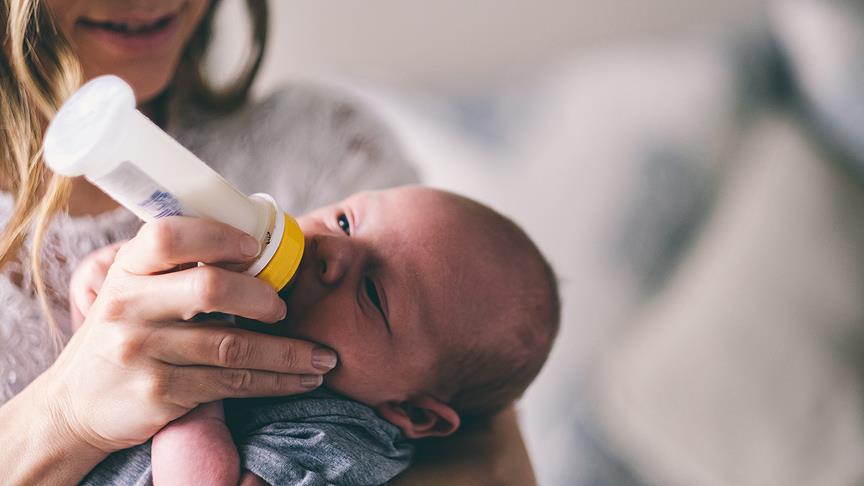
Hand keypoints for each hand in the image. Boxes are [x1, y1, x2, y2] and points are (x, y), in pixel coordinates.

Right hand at [43, 217, 336, 452]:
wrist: (75, 403)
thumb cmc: (124, 333)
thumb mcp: (134, 290)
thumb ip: (177, 268)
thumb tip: (254, 245)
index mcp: (128, 269)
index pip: (170, 236)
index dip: (219, 237)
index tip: (255, 248)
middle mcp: (129, 307)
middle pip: (210, 288)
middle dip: (262, 298)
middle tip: (284, 308)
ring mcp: (143, 351)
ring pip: (233, 345)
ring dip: (289, 352)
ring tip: (322, 357)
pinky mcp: (161, 392)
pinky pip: (232, 383)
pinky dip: (276, 381)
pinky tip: (301, 378)